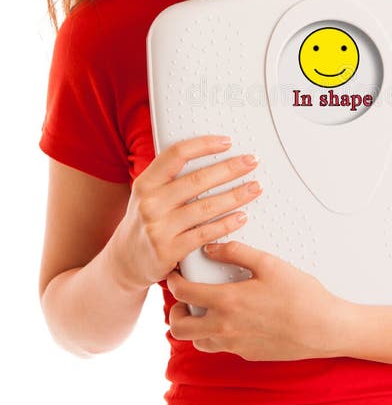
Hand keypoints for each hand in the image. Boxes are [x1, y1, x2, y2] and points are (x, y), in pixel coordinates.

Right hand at [110, 135, 261, 290]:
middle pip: (197, 180)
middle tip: (251, 162)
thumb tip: (209, 157)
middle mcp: (149, 203)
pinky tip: (241, 216)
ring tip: (254, 187)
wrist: (124, 261)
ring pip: (205, 207)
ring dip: (236, 196)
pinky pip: (205, 233)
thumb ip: (170, 178)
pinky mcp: (169, 251)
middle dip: (230, 168)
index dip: (204, 145)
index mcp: (145, 183)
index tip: (226, 142)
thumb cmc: (145, 222)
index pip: (176, 154)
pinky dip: (227, 224)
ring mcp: (158, 228)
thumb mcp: (147, 194)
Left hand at [167, 241, 346, 361]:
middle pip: (179, 327)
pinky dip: (215, 334)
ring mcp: (235, 345)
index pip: (183, 293)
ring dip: (194, 325)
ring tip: (206, 309)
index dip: (173, 281)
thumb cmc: (302, 296)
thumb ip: (235, 252)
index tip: (175, 274)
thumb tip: (211, 248)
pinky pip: (219, 347)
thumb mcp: (269, 264)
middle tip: (185, 297)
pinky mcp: (246, 354)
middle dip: (175, 310)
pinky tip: (230, 319)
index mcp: (227, 301)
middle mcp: (225, 327)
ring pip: (197, 341)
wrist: (325, 328)